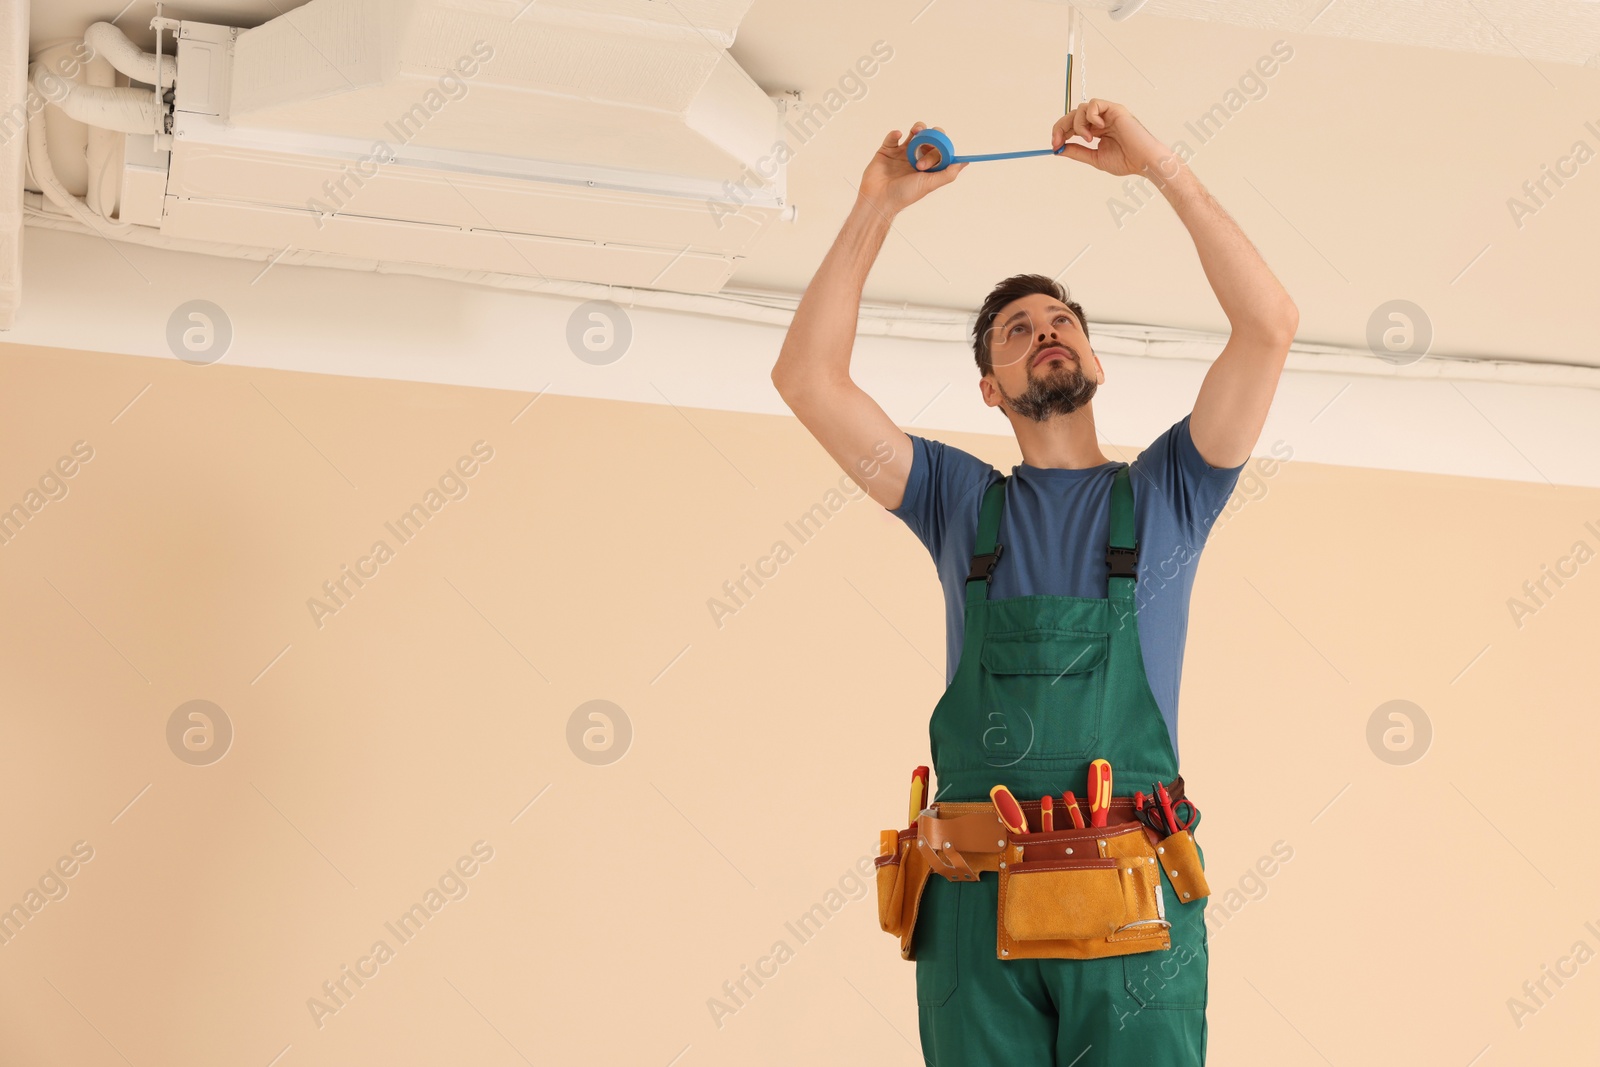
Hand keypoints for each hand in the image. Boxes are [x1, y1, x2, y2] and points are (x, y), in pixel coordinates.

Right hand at [858, 121, 967, 216]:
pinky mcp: (887, 150)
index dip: (940, 149)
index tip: (938, 155)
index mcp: (928, 166)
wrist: (879, 199)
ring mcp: (902, 153)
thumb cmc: (904, 195)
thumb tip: (965, 162)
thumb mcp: (930, 184)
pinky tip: (898, 135)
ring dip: (918, 127)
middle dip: (930, 139)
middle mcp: (916, 158)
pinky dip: (896, 133)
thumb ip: (948, 174)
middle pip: (929, 138)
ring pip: (914, 133)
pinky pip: (893, 137)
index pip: (941, 149)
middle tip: (921, 157)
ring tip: (917, 130)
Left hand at [1051, 99, 1171, 178]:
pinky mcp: (1115, 109)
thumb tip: (1058, 149)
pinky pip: (1094, 103)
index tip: (1054, 145)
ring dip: (1078, 124)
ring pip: (1080, 108)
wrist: (1143, 161)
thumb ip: (1077, 152)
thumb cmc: (1126, 160)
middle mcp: (1100, 120)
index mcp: (1095, 131)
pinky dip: (1091, 115)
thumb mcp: (1094, 158)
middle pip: (1072, 115)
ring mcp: (1107, 114)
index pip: (1072, 126)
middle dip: (1061, 127)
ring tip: (1088, 139)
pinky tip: (1098, 128)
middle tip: (1057, 141)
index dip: (1060, 133)